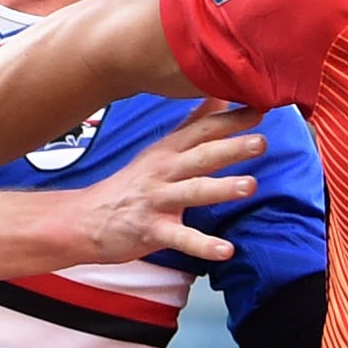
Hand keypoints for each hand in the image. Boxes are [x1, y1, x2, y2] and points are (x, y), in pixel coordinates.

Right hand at [63, 101, 262, 265]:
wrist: (85, 219)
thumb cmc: (131, 186)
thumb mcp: (160, 151)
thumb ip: (192, 126)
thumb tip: (218, 96)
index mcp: (169, 151)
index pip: (203, 130)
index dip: (232, 119)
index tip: (261, 106)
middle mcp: (164, 171)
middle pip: (201, 156)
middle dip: (231, 148)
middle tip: (261, 142)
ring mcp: (157, 200)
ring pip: (193, 191)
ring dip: (221, 188)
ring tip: (249, 186)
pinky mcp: (151, 230)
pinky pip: (181, 238)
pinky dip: (203, 245)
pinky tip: (226, 250)